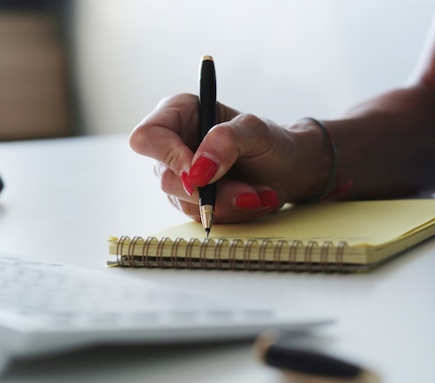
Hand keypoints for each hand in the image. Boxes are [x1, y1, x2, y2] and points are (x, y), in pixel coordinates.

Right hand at [129, 94, 330, 223]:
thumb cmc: (271, 142)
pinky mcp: (190, 201)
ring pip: (184, 203)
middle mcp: (172, 144)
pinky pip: (200, 217)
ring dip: (226, 204)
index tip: (199, 173)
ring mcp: (179, 176)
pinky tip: (252, 201)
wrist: (288, 171)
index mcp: (179, 113)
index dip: (169, 157)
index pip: (147, 137)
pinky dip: (230, 213)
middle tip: (247, 190)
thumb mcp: (256, 131)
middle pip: (165, 178)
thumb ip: (227, 140)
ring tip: (258, 193)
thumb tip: (197, 170)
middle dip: (210, 191)